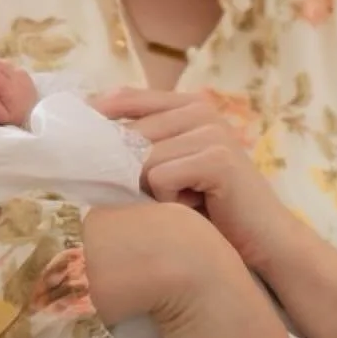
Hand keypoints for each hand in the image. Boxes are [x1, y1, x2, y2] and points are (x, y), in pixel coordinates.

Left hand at [93, 88, 293, 272]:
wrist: (264, 240)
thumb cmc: (211, 208)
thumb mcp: (172, 168)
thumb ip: (141, 148)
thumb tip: (81, 141)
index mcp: (189, 104)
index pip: (126, 97)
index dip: (95, 115)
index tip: (72, 135)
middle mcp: (201, 109)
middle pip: (129, 131)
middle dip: (121, 165)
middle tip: (146, 193)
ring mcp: (211, 131)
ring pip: (141, 157)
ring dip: (151, 189)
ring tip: (181, 201)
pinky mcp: (217, 158)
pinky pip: (161, 177)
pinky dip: (168, 200)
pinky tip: (195, 207)